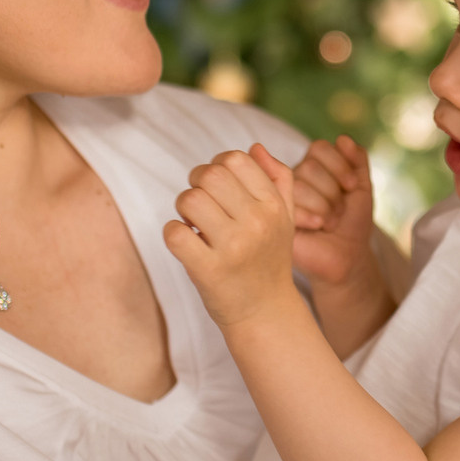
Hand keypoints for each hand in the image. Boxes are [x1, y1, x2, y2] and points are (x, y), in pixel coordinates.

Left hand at [163, 145, 301, 328]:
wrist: (266, 313)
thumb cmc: (269, 260)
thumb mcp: (286, 219)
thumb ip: (279, 179)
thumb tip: (255, 147)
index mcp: (273, 206)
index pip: (236, 158)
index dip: (217, 164)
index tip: (216, 186)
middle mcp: (257, 223)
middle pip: (210, 175)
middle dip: (196, 183)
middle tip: (199, 203)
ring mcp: (233, 247)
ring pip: (189, 200)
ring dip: (183, 208)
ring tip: (193, 223)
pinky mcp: (209, 270)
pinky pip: (174, 234)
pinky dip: (173, 234)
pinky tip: (187, 243)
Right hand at [290, 135, 381, 291]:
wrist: (347, 256)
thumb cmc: (352, 222)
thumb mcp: (361, 188)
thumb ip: (357, 161)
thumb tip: (343, 139)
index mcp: (313, 166)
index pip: (319, 147)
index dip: (339, 165)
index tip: (351, 187)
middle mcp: (294, 178)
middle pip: (309, 167)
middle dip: (333, 192)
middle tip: (339, 211)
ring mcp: (282, 198)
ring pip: (300, 186)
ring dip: (324, 206)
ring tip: (330, 222)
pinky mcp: (278, 218)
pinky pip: (290, 206)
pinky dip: (311, 216)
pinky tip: (318, 226)